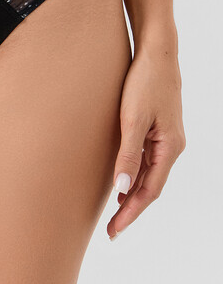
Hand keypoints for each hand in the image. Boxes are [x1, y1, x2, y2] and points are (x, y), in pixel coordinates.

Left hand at [108, 44, 185, 239]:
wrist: (157, 52)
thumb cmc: (144, 82)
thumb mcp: (132, 119)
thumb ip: (128, 155)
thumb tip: (121, 189)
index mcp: (169, 148)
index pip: (149, 191)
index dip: (131, 213)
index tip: (114, 230)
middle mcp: (172, 146)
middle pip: (150, 187)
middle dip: (130, 209)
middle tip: (111, 230)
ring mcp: (166, 137)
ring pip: (149, 175)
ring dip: (132, 194)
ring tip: (114, 212)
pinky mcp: (158, 128)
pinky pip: (147, 160)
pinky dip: (135, 175)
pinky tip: (122, 181)